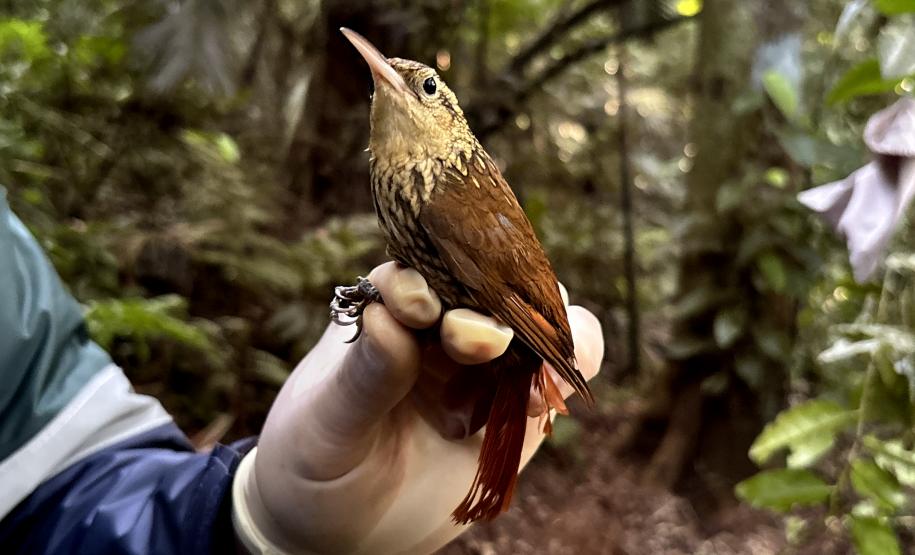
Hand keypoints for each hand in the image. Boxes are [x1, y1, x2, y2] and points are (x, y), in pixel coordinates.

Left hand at [232, 262, 603, 554]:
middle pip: (489, 285)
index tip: (418, 309)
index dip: (424, 282)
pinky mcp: (515, 401)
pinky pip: (561, 369)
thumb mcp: (327, 421)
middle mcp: (443, 321)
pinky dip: (566, 373)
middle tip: (476, 344)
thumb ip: (363, 376)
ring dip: (542, 337)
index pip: (418, 271)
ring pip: (538, 317)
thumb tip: (390, 319)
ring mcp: (485, 360)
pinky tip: (541, 403)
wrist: (341, 522)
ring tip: (526, 378)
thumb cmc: (316, 457)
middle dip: (489, 309)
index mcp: (389, 307)